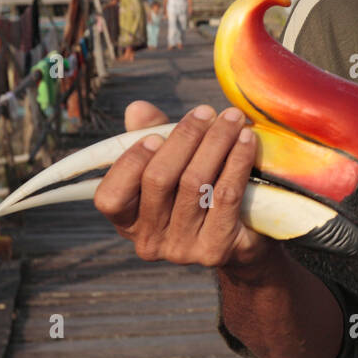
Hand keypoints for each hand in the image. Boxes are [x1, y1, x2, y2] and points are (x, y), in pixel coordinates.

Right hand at [93, 101, 273, 270]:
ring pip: (194, 183)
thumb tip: (137, 108)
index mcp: (127, 221)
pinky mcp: (215, 249)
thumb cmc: (198, 190)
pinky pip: (226, 195)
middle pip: (159, 180)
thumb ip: (149, 136)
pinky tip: (247, 140)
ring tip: (233, 119)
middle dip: (184, 138)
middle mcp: (149, 241)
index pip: (110, 198)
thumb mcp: (171, 162)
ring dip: (216, 142)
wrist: (243, 236)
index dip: (131, 163)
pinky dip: (237, 161)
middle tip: (206, 112)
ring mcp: (181, 249)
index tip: (155, 136)